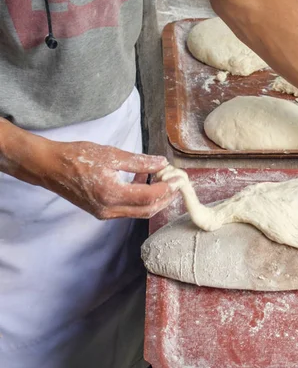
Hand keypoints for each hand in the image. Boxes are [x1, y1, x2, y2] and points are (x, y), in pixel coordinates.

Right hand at [34, 140, 178, 218]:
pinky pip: (128, 209)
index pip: (148, 197)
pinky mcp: (101, 212)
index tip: (178, 179)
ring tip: (163, 181)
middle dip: (165, 197)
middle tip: (176, 183)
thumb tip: (161, 162)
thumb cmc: (77, 157)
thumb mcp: (111, 154)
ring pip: (139, 212)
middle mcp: (108, 209)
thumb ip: (139, 162)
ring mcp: (104, 213)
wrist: (49, 166)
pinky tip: (144, 181)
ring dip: (154, 199)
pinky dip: (140, 199)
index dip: (166, 189)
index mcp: (111, 194)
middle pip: (147, 210)